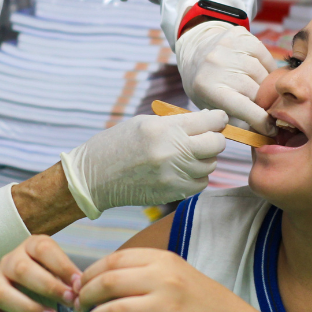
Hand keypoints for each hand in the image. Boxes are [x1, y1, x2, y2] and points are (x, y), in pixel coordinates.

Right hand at [0, 235, 80, 311]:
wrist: (27, 305)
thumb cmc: (48, 285)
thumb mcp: (59, 278)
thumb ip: (69, 281)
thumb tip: (80, 288)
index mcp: (30, 248)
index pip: (42, 248)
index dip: (62, 265)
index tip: (78, 284)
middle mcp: (9, 262)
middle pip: (21, 269)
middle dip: (47, 286)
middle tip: (69, 301)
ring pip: (1, 293)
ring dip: (27, 308)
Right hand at [60, 110, 228, 218]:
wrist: (94, 177)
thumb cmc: (117, 144)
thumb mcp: (144, 123)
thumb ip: (176, 123)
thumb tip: (208, 122)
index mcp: (163, 129)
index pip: (209, 122)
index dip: (218, 118)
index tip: (217, 119)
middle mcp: (171, 152)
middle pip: (216, 144)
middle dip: (215, 138)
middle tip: (206, 136)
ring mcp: (173, 175)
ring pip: (210, 165)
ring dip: (205, 158)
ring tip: (188, 153)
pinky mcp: (171, 193)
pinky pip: (200, 184)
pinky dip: (197, 176)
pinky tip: (183, 169)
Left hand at [76, 247, 253, 311]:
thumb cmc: (197, 299)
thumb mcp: (173, 271)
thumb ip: (139, 271)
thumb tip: (95, 278)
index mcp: (162, 260)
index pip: (113, 261)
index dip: (89, 274)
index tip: (79, 287)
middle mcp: (165, 280)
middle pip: (109, 283)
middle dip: (86, 297)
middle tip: (79, 308)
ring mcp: (169, 309)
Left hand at [176, 21, 277, 134]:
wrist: (195, 48)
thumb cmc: (204, 82)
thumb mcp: (209, 104)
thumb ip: (232, 119)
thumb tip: (262, 134)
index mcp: (207, 86)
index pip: (243, 107)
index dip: (260, 120)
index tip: (270, 128)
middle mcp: (217, 64)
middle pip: (256, 90)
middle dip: (263, 102)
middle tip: (265, 108)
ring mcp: (229, 47)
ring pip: (263, 73)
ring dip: (265, 85)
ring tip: (258, 89)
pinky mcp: (240, 35)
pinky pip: (265, 56)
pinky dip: (267, 67)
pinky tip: (259, 72)